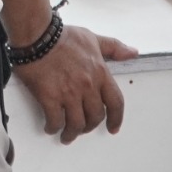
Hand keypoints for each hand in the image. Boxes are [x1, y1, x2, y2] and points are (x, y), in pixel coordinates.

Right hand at [9, 25, 136, 142]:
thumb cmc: (63, 36)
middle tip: (83, 128)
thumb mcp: (92, 39)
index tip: (113, 127)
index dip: (116, 118)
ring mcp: (69, 93)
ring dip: (72, 134)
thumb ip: (114, 48)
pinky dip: (53, 128)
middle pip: (95, 117)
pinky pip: (55, 121)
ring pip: (76, 124)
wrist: (38, 35)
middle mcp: (87, 86)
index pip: (116, 102)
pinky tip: (50, 127)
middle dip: (90, 126)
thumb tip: (133, 53)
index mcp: (100, 73)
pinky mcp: (50, 97)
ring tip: (66, 135)